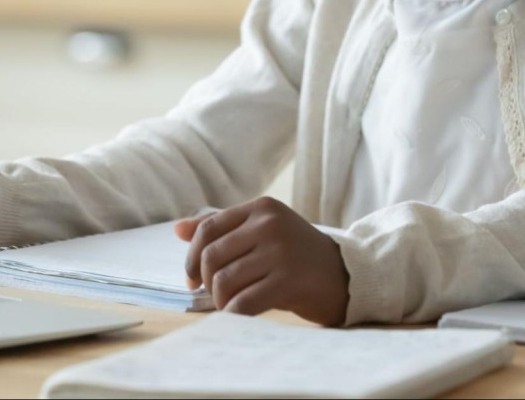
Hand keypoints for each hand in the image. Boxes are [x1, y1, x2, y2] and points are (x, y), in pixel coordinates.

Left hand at [174, 196, 349, 325]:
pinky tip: (241, 316)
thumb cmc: (298, 255)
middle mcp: (270, 225)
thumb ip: (224, 228)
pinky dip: (234, 314)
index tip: (194, 280)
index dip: (192, 257)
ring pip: (223, 281)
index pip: (207, 228)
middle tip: (216, 296)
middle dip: (206, 282)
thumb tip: (178, 229)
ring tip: (232, 306)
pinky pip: (243, 303)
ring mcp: (280, 252)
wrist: (347, 276)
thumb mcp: (264, 232)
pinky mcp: (288, 281)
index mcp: (262, 208)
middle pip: (211, 256)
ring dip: (220, 301)